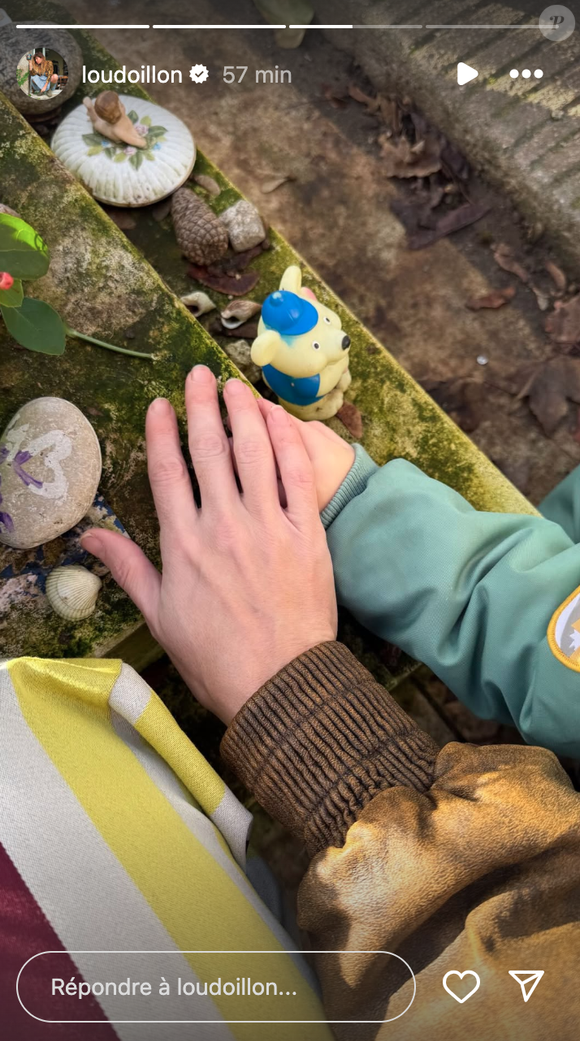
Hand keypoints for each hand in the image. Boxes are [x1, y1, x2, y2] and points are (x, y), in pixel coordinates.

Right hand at [80, 368, 337, 723]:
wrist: (280, 685)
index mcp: (184, 544)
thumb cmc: (216, 658)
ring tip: (236, 385)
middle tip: (199, 374)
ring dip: (244, 411)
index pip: (168, 472)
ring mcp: (268, 525)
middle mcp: (223, 525)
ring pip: (255, 452)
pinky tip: (279, 418)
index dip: (163, 431)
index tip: (161, 404)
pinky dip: (288, 440)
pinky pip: (298, 474)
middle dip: (202, 405)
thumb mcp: (161, 616)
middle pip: (210, 450)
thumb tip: (91, 537)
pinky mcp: (307, 533)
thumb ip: (129, 568)